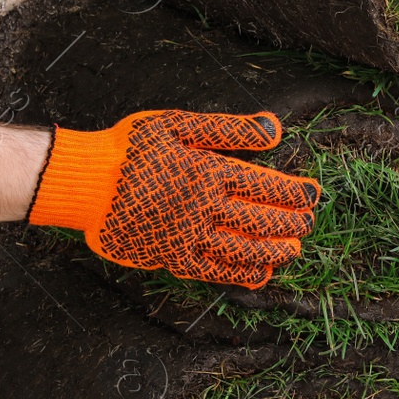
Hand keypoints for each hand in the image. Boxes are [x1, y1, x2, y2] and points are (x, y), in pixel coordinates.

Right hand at [27, 110, 320, 288]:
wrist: (85, 182)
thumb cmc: (131, 147)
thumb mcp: (178, 125)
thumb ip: (228, 129)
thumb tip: (274, 129)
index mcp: (209, 171)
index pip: (265, 185)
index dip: (293, 193)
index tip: (313, 196)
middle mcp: (203, 207)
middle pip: (259, 220)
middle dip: (290, 223)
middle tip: (308, 225)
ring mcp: (188, 236)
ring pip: (243, 249)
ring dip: (272, 251)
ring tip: (291, 251)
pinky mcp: (171, 257)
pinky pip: (214, 271)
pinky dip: (241, 273)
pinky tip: (260, 274)